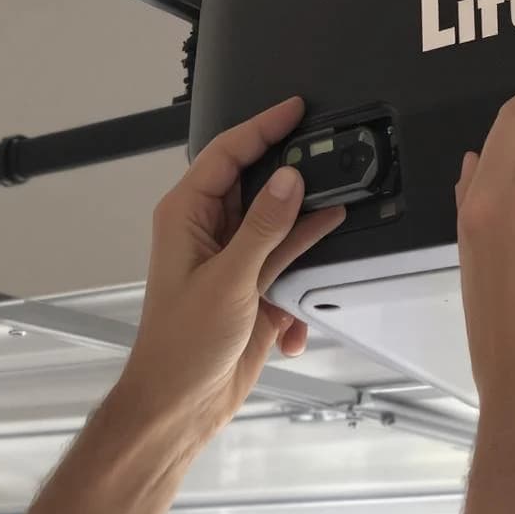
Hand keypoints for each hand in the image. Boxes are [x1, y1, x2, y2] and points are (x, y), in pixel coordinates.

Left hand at [114, 97, 344, 447]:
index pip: (227, 153)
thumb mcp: (228, 280)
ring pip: (280, 224)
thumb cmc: (180, 346)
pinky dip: (300, 281)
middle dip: (292, 178)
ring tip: (335, 214)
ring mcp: (233, 259)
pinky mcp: (253, 287)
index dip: (262, 127)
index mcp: (186, 216)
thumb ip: (264, 227)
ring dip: (304, 231)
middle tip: (328, 159)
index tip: (295, 109)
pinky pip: (289, 264)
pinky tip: (296, 310)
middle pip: (258, 183)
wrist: (182, 403)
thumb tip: (290, 182)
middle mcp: (208, 231)